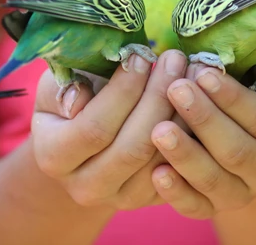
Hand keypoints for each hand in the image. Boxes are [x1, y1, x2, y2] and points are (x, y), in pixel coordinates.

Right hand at [31, 48, 189, 210]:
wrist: (87, 140)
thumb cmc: (74, 99)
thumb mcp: (57, 85)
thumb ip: (64, 87)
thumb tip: (81, 96)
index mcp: (53, 157)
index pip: (93, 128)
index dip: (122, 92)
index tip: (141, 57)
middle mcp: (85, 187)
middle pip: (132, 148)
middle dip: (158, 98)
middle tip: (175, 58)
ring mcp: (121, 199)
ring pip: (161, 160)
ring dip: (183, 113)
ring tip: (193, 72)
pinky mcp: (152, 199)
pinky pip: (181, 170)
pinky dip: (194, 134)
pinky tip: (202, 98)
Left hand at [149, 62, 255, 218]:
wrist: (244, 133)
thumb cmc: (253, 89)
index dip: (234, 98)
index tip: (204, 73)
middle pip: (239, 152)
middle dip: (205, 119)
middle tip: (176, 90)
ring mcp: (245, 193)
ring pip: (216, 181)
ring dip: (186, 155)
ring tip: (159, 129)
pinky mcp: (215, 208)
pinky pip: (196, 207)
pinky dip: (177, 192)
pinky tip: (157, 172)